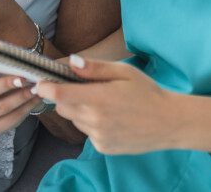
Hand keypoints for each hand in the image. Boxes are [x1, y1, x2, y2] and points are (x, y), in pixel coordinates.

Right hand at [0, 59, 41, 132]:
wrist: (11, 95)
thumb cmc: (4, 75)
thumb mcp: (0, 66)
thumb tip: (4, 51)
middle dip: (6, 84)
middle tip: (24, 78)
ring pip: (2, 108)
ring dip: (21, 98)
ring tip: (35, 89)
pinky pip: (10, 120)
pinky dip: (26, 109)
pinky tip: (37, 99)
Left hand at [35, 57, 180, 154]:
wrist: (169, 123)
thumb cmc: (147, 92)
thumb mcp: (123, 71)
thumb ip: (95, 68)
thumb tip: (70, 62)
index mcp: (99, 99)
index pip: (59, 95)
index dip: (46, 87)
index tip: (40, 81)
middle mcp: (95, 121)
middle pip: (62, 107)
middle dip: (65, 95)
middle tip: (81, 85)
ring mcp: (98, 137)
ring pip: (74, 119)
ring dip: (79, 109)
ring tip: (102, 100)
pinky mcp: (103, 147)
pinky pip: (87, 131)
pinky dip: (91, 122)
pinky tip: (111, 116)